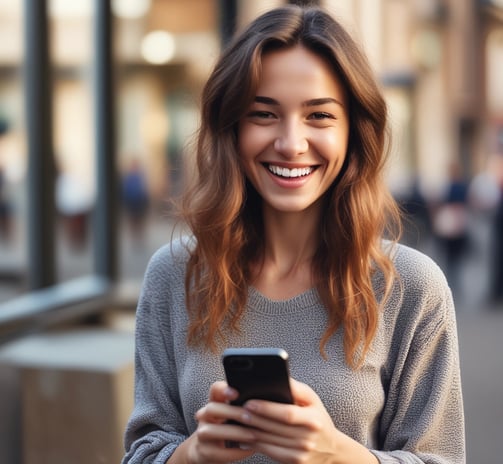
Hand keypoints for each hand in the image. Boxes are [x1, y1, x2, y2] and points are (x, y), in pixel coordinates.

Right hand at [177, 381, 256, 463]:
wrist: (210, 451)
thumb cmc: (229, 428)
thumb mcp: (234, 415)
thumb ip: (245, 406)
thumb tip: (269, 402)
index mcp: (215, 403)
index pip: (215, 390)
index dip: (223, 389)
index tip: (237, 393)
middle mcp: (205, 416)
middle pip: (212, 408)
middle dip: (233, 413)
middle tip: (250, 417)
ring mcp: (202, 434)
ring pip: (211, 431)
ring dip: (235, 433)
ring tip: (253, 435)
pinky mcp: (204, 452)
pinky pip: (217, 452)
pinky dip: (234, 452)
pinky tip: (248, 450)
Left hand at [236, 378, 377, 463]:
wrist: (331, 448)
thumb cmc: (317, 416)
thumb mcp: (312, 399)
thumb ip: (296, 388)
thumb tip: (278, 376)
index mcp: (313, 418)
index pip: (287, 414)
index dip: (267, 409)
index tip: (250, 402)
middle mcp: (309, 437)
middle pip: (275, 428)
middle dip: (254, 419)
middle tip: (237, 411)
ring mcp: (302, 453)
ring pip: (270, 441)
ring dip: (251, 432)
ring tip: (237, 422)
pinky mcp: (295, 462)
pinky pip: (271, 453)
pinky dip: (255, 445)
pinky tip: (244, 438)